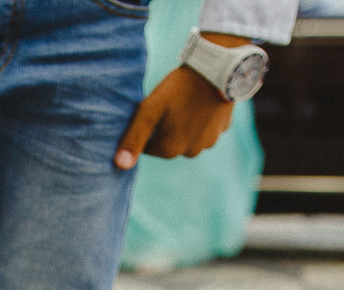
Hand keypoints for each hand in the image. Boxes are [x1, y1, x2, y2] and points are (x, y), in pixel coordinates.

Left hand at [113, 34, 252, 168]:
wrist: (215, 70)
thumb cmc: (177, 89)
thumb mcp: (149, 110)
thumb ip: (134, 138)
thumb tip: (120, 165)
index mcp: (169, 150)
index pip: (149, 147)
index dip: (148, 129)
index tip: (152, 112)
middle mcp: (190, 152)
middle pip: (169, 144)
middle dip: (166, 129)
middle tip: (169, 105)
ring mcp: (209, 142)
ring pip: (189, 137)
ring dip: (184, 126)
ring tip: (185, 103)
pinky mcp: (223, 129)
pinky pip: (206, 129)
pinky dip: (202, 120)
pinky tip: (200, 103)